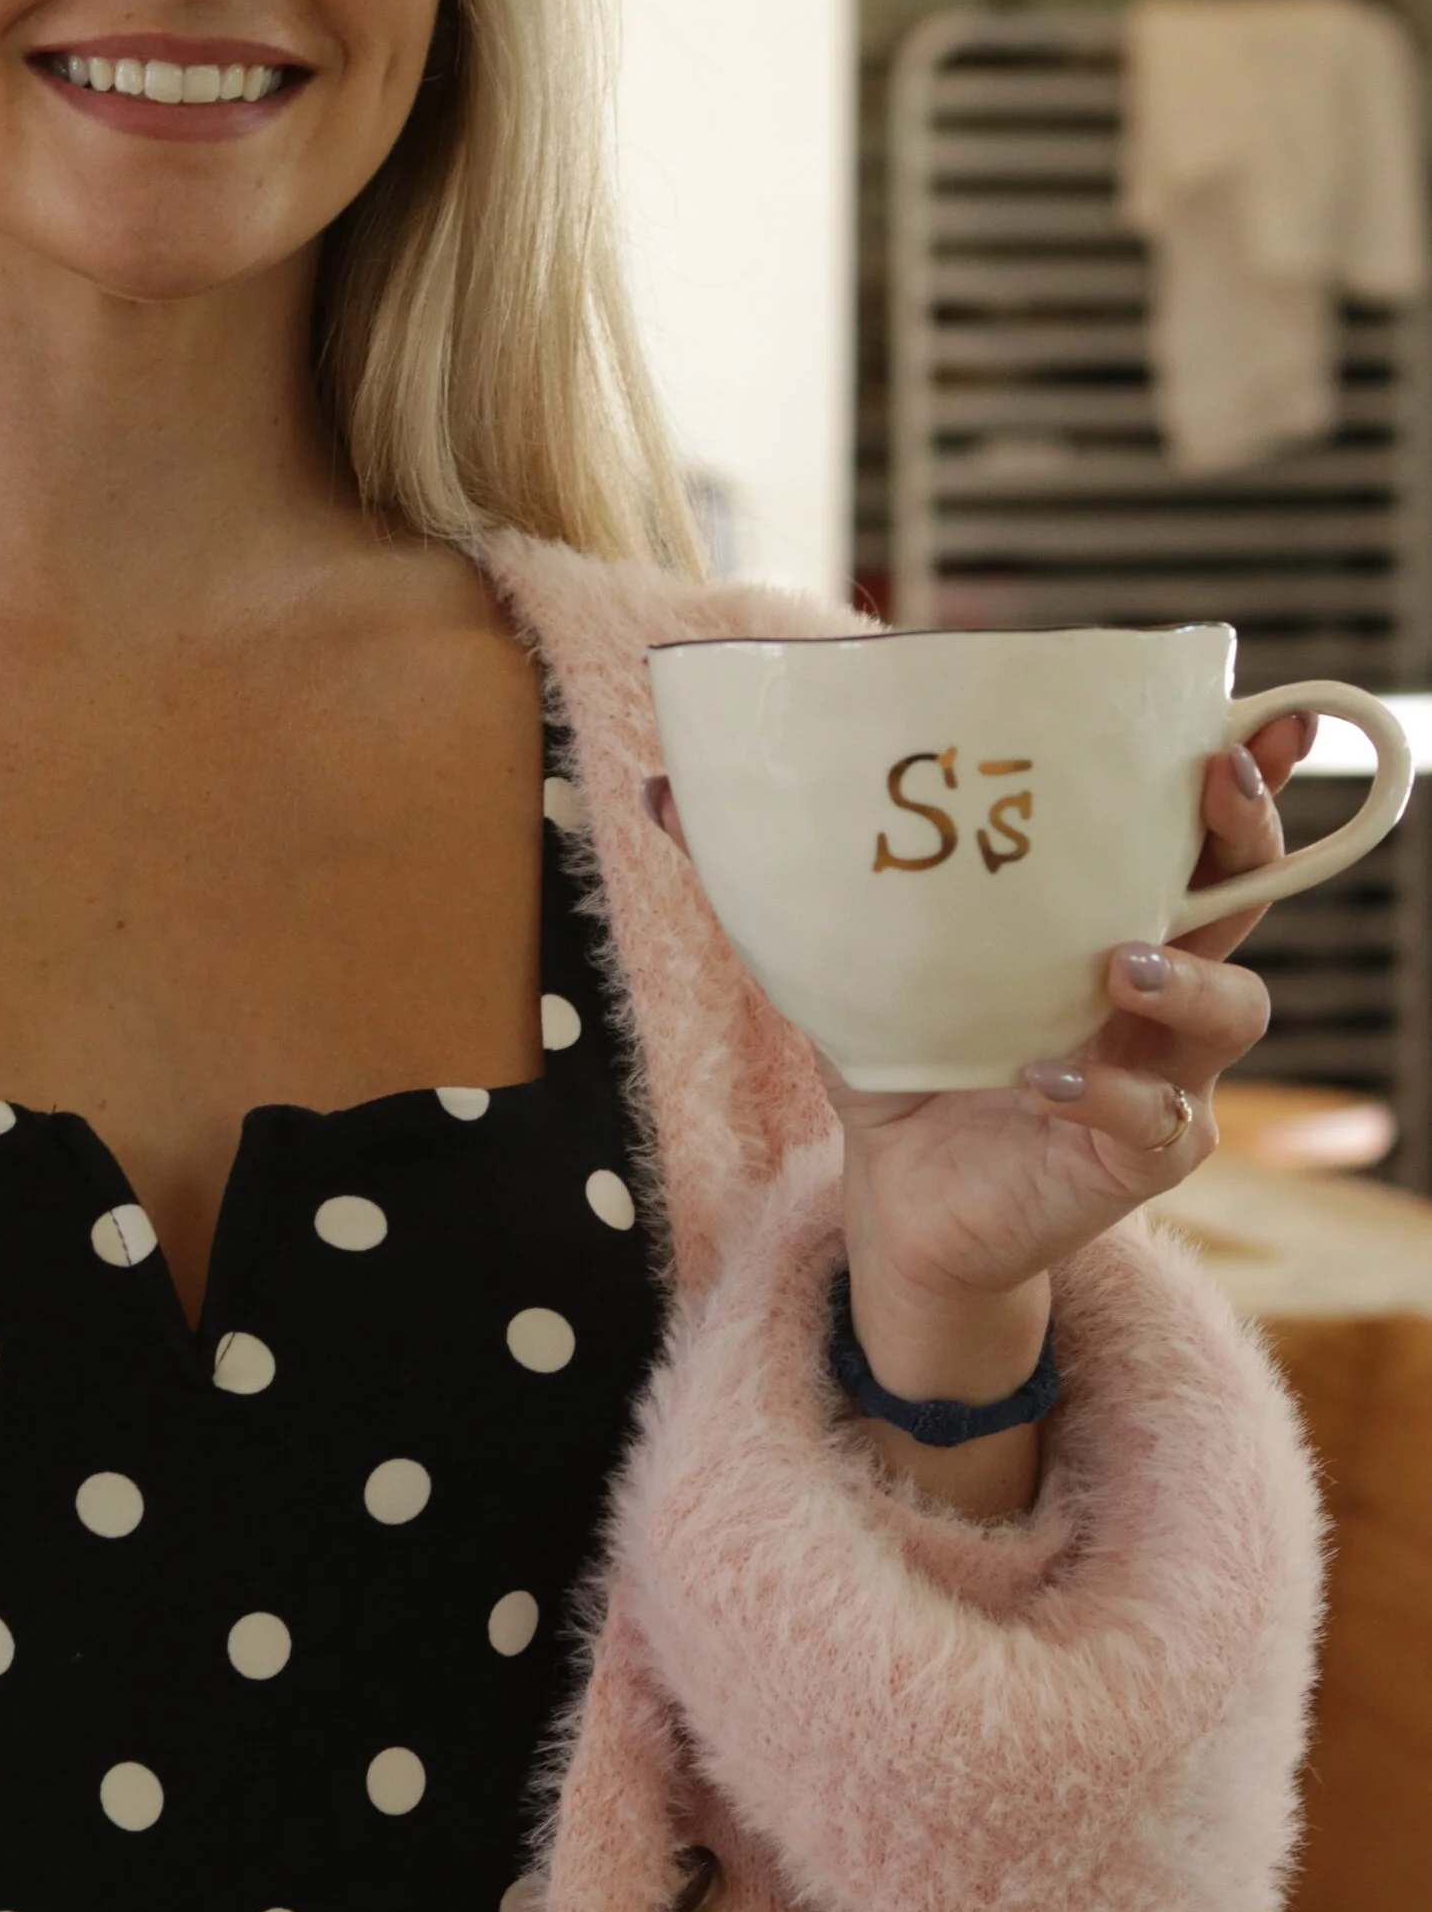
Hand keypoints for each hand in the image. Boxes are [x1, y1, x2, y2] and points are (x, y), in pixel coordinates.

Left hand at [647, 712, 1312, 1505]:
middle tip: (1217, 779)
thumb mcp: (839, 958)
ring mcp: (1163, 1071)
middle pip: (1244, 892)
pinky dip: (1104, 1092)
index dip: (1236, 769)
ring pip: (1234, 1008)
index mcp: (1102, 911)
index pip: (1190, 826)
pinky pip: (1156, 1119)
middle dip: (1248, 830)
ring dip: (1192, 975)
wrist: (897, 1200)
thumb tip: (663, 788)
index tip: (1246, 711)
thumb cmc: (899, 1057)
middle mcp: (1157, 984)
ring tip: (1124, 961)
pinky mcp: (1142, 1155)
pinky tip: (1044, 1073)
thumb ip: (769, 877)